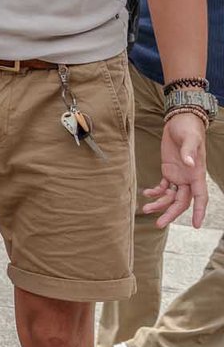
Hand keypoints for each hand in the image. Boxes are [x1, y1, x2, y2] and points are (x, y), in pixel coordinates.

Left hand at [142, 112, 209, 228]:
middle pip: (181, 202)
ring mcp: (178, 175)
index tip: (197, 225)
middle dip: (171, 213)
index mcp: (197, 174)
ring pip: (170, 197)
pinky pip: (163, 186)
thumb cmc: (188, 130)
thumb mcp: (190, 139)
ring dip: (159, 204)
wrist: (180, 121)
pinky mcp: (168, 170)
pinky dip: (155, 192)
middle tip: (159, 224)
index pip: (201, 197)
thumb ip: (189, 151)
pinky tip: (146, 193)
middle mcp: (189, 178)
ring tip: (145, 209)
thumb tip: (189, 163)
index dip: (200, 211)